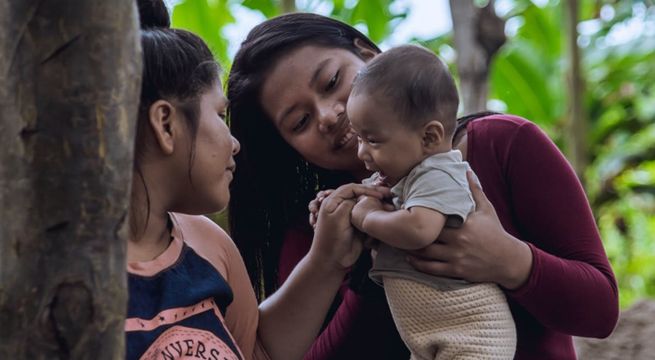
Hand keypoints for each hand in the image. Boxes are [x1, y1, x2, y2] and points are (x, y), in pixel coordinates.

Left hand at [310, 183, 389, 269]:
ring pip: (366, 205)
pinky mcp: (358, 225)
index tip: (378, 194)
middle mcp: (342, 206)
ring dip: (378, 203)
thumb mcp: (338, 217)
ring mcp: (350, 216)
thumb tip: (361, 197)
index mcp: (333, 202)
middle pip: (360, 194)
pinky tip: (387, 212)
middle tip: (388, 193)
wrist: (332, 261)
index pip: (351, 188)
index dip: (366, 189)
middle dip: (374, 193)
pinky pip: (369, 216)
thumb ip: (349, 203)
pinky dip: (378, 213)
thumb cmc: (331, 239)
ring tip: (390, 204)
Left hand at [407, 171, 532, 288]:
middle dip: (412, 230)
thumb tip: (466, 170)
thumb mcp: (486, 209)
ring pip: (426, 253)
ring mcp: (456, 256)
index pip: (436, 217)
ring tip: (399, 241)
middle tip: (398, 225)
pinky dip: (418, 265)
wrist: (509, 260)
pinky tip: (409, 259)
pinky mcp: (456, 270)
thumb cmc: (496, 232)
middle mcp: (458, 240)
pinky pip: (432, 269)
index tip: (407, 208)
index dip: (420, 213)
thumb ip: (474, 190)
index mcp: (463, 223)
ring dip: (411, 248)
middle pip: (427, 234)